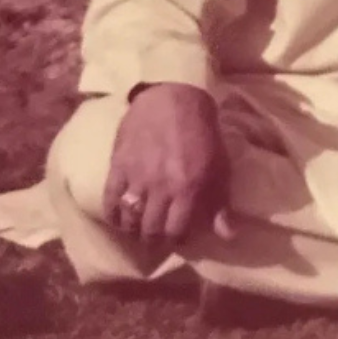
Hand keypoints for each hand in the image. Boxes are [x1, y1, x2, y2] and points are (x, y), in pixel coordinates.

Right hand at [102, 82, 235, 245]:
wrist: (173, 98)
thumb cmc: (202, 133)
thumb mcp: (220, 166)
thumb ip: (220, 203)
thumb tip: (227, 235)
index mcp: (189, 187)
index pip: (177, 232)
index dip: (178, 240)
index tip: (179, 238)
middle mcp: (161, 187)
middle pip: (151, 230)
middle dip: (155, 239)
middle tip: (158, 238)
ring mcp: (137, 178)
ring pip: (130, 220)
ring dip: (134, 231)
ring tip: (140, 231)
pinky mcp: (118, 166)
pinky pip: (110, 201)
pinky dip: (114, 216)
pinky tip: (120, 219)